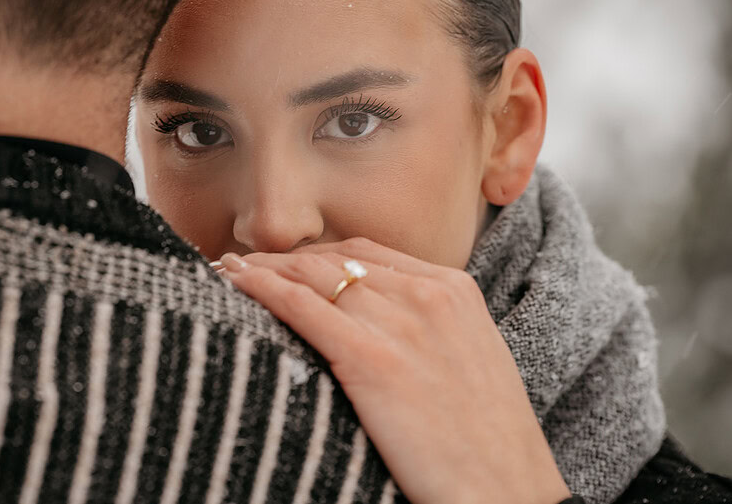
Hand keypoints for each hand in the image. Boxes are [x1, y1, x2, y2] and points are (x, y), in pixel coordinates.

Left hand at [219, 238, 570, 503]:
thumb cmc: (484, 441)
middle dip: (281, 258)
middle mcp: (427, 294)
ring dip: (261, 268)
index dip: (315, 255)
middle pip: (334, 258)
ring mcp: (401, 323)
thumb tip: (367, 322)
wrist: (507, 493)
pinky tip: (234, 284)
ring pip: (312, 274)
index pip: (366, 253)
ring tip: (225, 272)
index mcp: (453, 289)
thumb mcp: (466, 359)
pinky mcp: (373, 359)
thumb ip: (424, 327)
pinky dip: (261, 288)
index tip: (282, 264)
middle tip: (239, 265)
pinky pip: (302, 307)